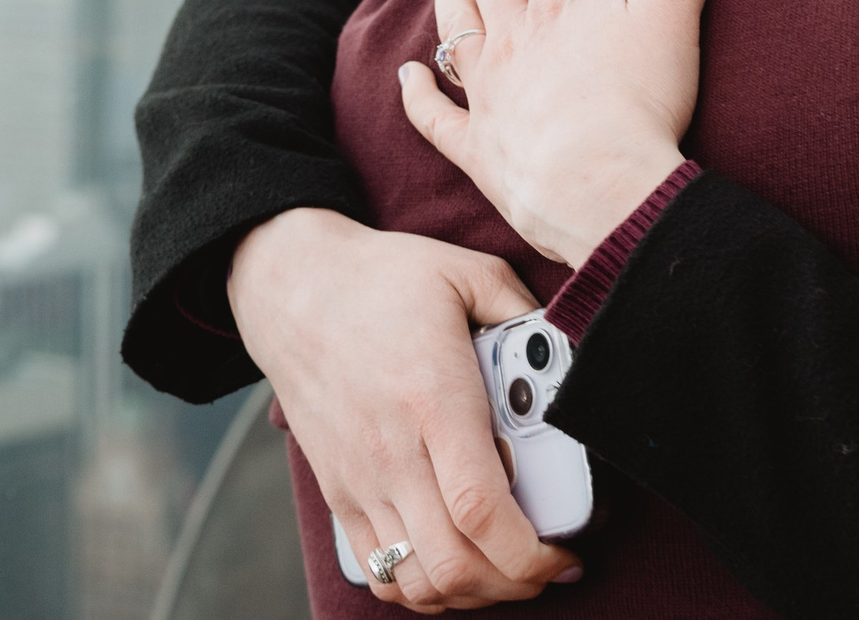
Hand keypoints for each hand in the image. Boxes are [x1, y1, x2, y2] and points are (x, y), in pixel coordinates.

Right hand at [227, 208, 581, 610]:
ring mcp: (359, 481)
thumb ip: (524, 309)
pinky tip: (454, 566)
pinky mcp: (337, 492)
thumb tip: (567, 344)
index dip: (530, 553)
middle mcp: (393, 454)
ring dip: (468, 592)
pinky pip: (376, 570)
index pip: (480, 509)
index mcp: (434, 402)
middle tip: (549, 566)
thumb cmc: (383, 278)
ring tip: (506, 570)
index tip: (567, 553)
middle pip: (451, 563)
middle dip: (513, 583)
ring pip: (413, 580)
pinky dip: (420, 587)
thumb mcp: (467, 271)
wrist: (292, 287)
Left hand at [400, 0, 731, 266]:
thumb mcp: (677, 6)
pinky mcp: (480, 149)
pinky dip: (418, 94)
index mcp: (559, 4)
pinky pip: (436, 117)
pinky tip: (408, 76)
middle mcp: (514, 40)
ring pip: (457, 29)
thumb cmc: (644, 101)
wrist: (606, 191)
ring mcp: (490, 95)